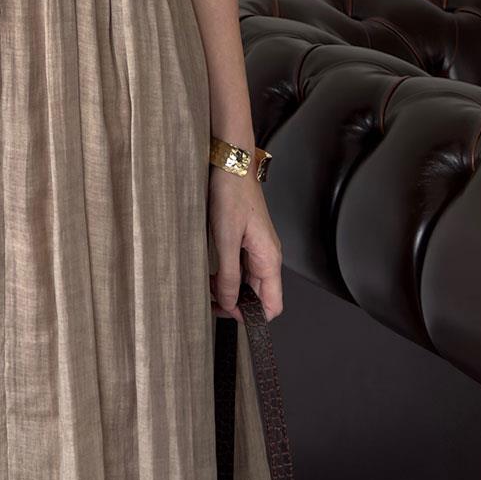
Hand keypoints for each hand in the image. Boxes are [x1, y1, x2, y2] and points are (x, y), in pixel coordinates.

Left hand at [208, 165, 282, 322]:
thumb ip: (228, 274)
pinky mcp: (246, 240)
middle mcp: (267, 256)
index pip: (272, 305)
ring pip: (248, 282)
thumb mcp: (226, 238)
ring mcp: (257, 248)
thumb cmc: (232, 193)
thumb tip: (230, 301)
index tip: (228, 313)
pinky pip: (240, 267)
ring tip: (208, 289)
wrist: (230, 163)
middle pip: (258, 296)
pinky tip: (211, 273)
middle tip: (211, 303)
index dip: (252, 316)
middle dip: (236, 304)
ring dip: (229, 289)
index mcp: (269, 259)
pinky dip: (226, 275)